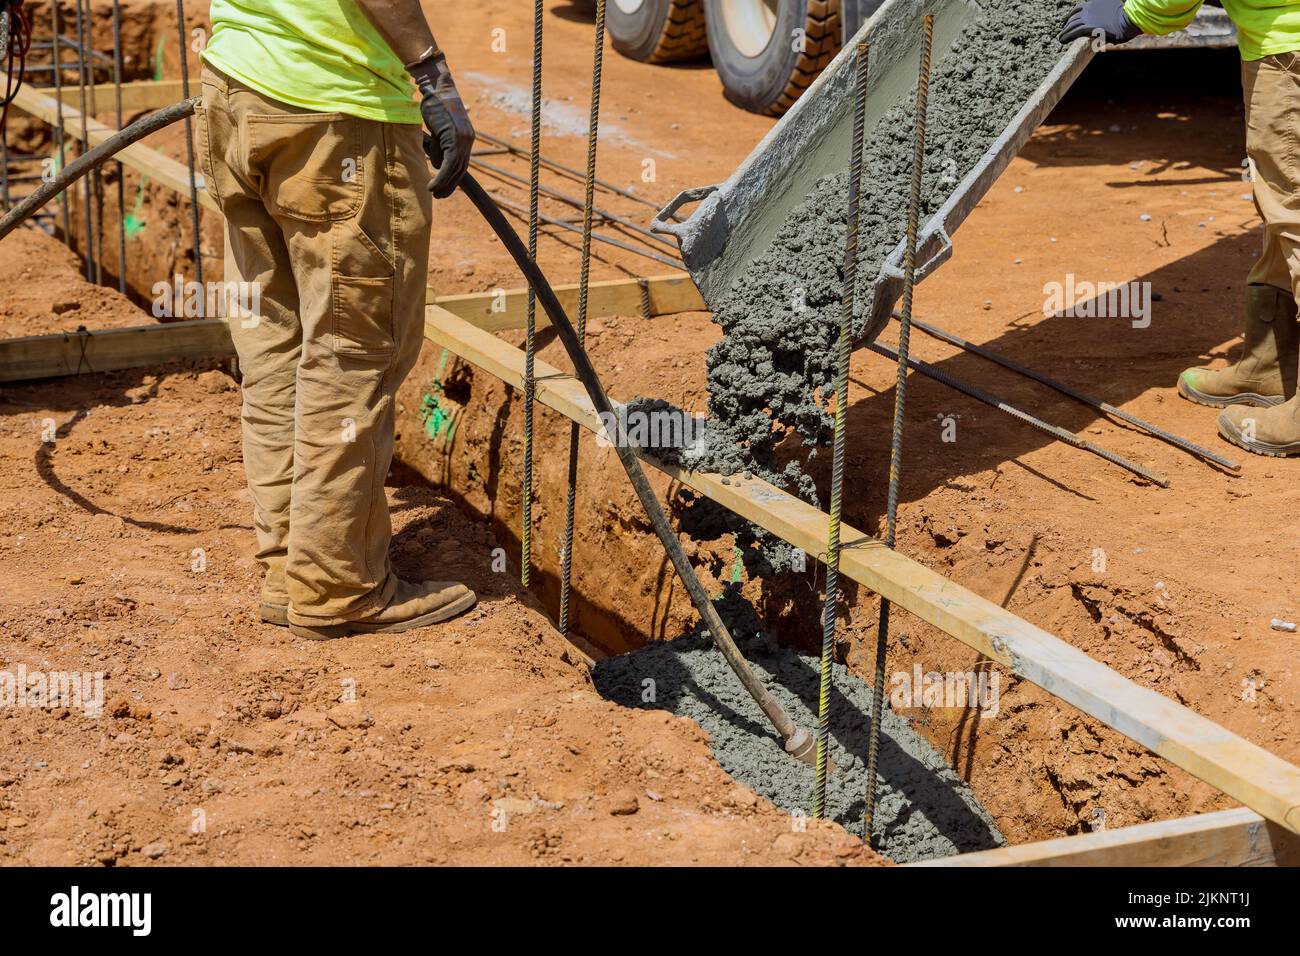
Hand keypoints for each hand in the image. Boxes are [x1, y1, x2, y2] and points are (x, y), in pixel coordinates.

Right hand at [410, 51, 474, 198]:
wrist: (436, 86)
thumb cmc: (434, 104)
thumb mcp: (437, 129)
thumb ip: (439, 147)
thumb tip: (437, 165)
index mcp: (466, 137)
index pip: (461, 163)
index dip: (453, 178)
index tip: (445, 188)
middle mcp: (468, 139)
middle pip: (460, 169)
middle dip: (450, 185)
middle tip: (439, 196)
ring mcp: (463, 139)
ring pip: (454, 169)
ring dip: (444, 184)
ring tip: (433, 192)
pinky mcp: (454, 138)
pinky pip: (449, 164)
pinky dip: (441, 177)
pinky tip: (432, 186)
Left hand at [1059, 0, 1142, 45]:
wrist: (1129, 18)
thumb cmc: (1126, 16)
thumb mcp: (1116, 7)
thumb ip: (1109, 10)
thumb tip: (1107, 18)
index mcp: (1095, 2)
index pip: (1078, 8)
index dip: (1071, 15)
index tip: (1068, 20)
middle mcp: (1089, 8)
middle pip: (1073, 17)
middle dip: (1067, 24)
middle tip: (1063, 30)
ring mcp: (1088, 17)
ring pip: (1071, 25)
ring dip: (1065, 32)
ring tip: (1061, 38)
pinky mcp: (1088, 27)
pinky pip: (1073, 32)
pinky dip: (1066, 36)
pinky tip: (1062, 40)